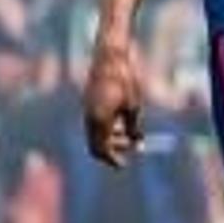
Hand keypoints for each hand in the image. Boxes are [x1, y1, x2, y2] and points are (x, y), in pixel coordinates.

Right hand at [82, 41, 145, 170]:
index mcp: (99, 121)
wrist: (110, 57)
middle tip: (130, 150)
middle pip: (96, 145)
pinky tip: (121, 123)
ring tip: (130, 137)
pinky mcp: (88, 103)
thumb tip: (136, 144)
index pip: (102, 149)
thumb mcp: (134, 105)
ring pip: (95, 134)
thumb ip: (133, 127)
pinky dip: (107, 128)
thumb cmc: (125, 80)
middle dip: (112, 150)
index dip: (113, 159)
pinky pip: (95, 124)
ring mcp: (87, 110)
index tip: (124, 165)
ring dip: (111, 139)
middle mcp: (89, 118)